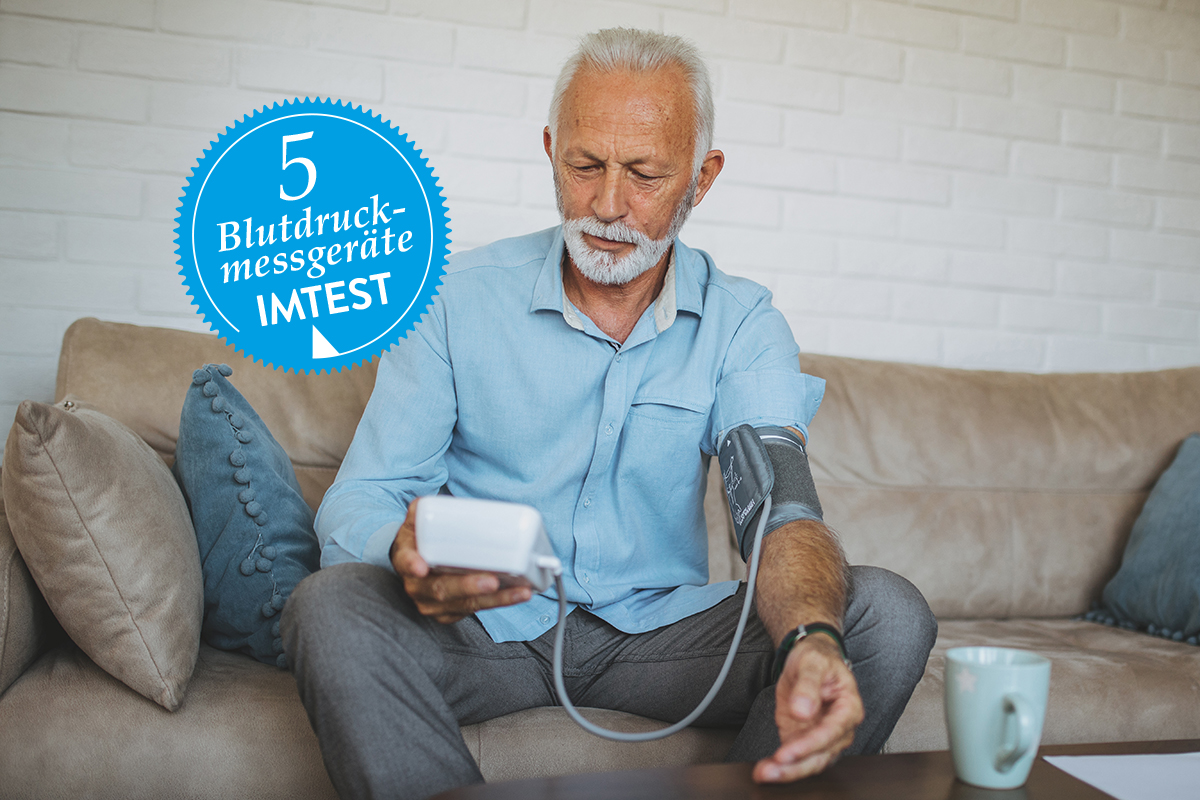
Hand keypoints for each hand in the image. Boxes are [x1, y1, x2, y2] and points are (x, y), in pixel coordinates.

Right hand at [389, 498, 533, 623]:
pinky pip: (474, 611)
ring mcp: (432, 604)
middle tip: (492, 580)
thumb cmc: (419, 540)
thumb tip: (433, 502)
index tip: (422, 567)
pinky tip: (516, 595)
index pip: (405, 562)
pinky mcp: (449, 613)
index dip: (412, 565)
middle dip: (469, 587)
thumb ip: (422, 509)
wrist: (416, 563)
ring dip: (494, 600)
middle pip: (441, 590)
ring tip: (519, 591)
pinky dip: (497, 603)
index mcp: (406, 560)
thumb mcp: (416, 522)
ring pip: (464, 605)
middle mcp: (417, 586)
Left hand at [753, 634, 863, 782]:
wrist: (808, 658)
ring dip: (788, 771)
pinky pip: (796, 758)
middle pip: (822, 755)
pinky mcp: (804, 739)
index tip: (788, 752)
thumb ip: (808, 685)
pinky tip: (766, 768)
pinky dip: (781, 766)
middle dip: (797, 766)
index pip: (831, 732)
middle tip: (772, 770)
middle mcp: (838, 728)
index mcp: (849, 708)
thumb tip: (803, 710)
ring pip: (810, 762)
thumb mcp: (812, 662)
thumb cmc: (817, 658)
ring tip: (765, 772)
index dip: (810, 745)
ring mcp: (821, 736)